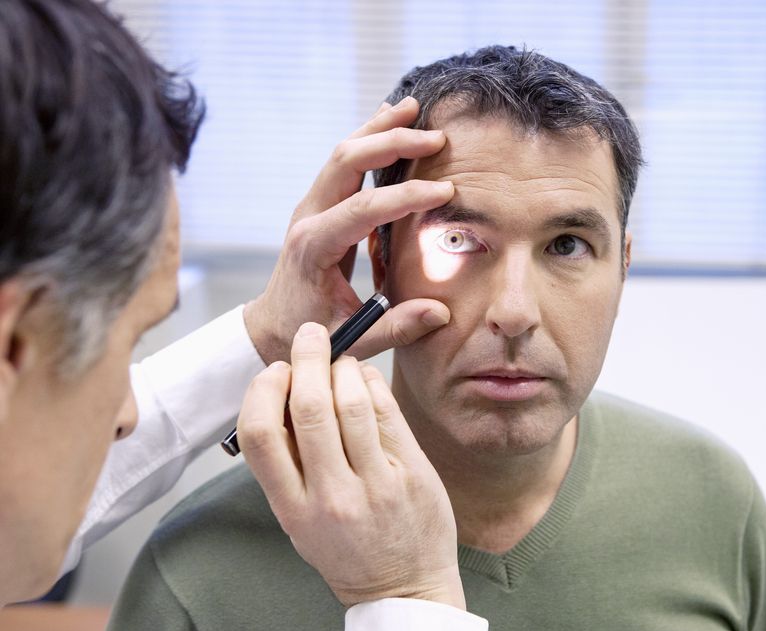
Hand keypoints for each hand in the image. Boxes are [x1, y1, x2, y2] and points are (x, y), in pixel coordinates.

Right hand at [237, 322, 464, 609]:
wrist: (406, 589)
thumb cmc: (348, 549)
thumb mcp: (300, 522)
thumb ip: (288, 468)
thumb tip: (283, 395)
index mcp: (293, 509)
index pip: (259, 435)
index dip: (262, 391)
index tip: (275, 373)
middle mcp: (331, 496)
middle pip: (308, 408)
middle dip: (306, 359)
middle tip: (310, 335)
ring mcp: (375, 484)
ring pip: (351, 403)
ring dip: (343, 366)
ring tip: (340, 357)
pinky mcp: (411, 473)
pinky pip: (387, 412)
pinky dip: (371, 384)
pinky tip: (365, 378)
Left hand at [243, 97, 452, 364]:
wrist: (271, 327)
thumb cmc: (310, 334)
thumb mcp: (351, 340)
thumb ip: (394, 328)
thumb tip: (440, 312)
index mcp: (314, 248)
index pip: (363, 209)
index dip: (406, 196)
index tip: (445, 191)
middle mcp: (308, 218)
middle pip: (347, 162)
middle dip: (392, 143)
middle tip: (438, 138)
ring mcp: (310, 206)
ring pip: (343, 153)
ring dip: (379, 128)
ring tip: (415, 107)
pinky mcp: (319, 205)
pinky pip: (343, 162)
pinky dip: (368, 137)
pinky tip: (391, 117)